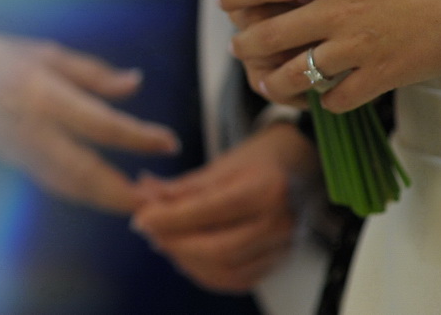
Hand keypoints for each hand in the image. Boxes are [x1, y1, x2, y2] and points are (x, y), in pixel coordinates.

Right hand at [0, 33, 180, 212]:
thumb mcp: (43, 52)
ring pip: (72, 188)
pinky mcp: (18, 165)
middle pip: (84, 174)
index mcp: (40, 94)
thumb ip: (91, 74)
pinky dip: (89, 195)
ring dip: (110, 201)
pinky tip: (114, 195)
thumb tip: (135, 85)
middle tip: (162, 201)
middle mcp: (32, 131)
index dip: (137, 137)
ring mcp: (22, 153)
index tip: (169, 142)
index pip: (98, 123)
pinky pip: (60, 185)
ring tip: (147, 202)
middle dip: (124, 194)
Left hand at [130, 123, 318, 292]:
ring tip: (165, 242)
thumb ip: (183, 186)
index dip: (170, 219)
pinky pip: (238, 280)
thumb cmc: (257, 160)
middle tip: (149, 232)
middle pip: (217, 248)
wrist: (299, 168)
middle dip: (175, 243)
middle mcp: (279, 221)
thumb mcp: (221, 163)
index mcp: (265, 187)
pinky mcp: (279, 262)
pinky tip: (187, 258)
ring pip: (226, 269)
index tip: (141, 219)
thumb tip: (142, 198)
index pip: (209, 210)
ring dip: (187, 261)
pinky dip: (206, 274)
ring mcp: (283, 246)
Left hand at [221, 0, 440, 111]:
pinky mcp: (378, 78)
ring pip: (292, 75)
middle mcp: (333, 11)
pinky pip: (335, 100)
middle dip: (243, 45)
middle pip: (264, 35)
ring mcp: (354, 48)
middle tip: (240, 47)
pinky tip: (327, 97)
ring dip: (273, 82)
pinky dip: (326, 101)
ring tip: (268, 83)